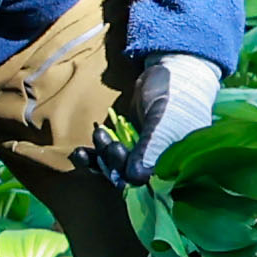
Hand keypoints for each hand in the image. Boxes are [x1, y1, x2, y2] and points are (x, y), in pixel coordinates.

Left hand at [107, 53, 222, 184]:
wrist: (170, 72)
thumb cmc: (175, 98)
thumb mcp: (163, 123)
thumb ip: (150, 149)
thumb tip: (133, 177)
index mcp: (176, 166)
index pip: (154, 185)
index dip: (135, 182)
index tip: (121, 173)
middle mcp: (160, 165)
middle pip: (132, 178)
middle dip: (114, 166)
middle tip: (112, 146)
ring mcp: (143, 155)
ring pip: (118, 168)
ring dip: (101, 160)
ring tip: (96, 140)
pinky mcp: (130, 144)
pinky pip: (110, 156)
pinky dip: (95, 156)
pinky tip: (80, 153)